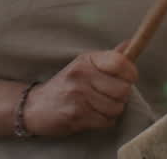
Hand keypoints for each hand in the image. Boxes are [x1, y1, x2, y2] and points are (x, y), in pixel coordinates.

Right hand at [22, 48, 137, 136]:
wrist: (35, 106)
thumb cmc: (66, 84)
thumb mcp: (84, 65)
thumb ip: (109, 58)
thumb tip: (129, 44)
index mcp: (86, 60)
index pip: (120, 62)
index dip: (131, 72)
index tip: (128, 77)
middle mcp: (82, 75)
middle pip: (123, 89)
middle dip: (122, 96)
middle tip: (111, 95)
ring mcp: (78, 96)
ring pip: (117, 108)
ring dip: (113, 110)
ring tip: (100, 105)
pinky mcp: (76, 116)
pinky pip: (107, 121)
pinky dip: (104, 121)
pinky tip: (94, 115)